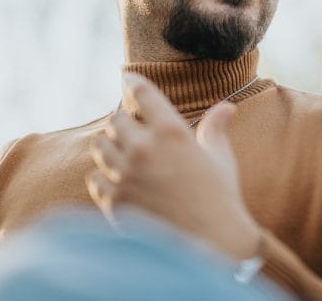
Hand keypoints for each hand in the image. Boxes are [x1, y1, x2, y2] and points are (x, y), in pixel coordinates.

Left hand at [87, 73, 260, 259]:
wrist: (209, 243)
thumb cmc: (220, 198)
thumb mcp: (221, 158)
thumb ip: (216, 128)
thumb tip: (227, 108)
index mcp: (172, 132)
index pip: (143, 93)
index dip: (132, 81)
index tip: (126, 77)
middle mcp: (144, 149)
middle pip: (115, 120)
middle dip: (123, 122)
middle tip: (129, 127)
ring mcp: (126, 176)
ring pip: (99, 147)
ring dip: (109, 146)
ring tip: (120, 152)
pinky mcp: (115, 202)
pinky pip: (95, 180)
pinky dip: (103, 178)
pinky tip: (116, 181)